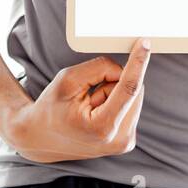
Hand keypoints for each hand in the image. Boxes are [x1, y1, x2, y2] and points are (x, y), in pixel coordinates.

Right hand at [2, 36, 151, 163]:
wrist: (41, 139)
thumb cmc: (51, 108)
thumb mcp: (68, 79)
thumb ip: (99, 68)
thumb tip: (125, 69)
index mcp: (102, 127)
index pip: (128, 89)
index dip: (138, 63)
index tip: (146, 43)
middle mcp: (118, 139)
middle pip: (134, 90)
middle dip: (114, 82)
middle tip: (88, 94)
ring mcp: (124, 143)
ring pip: (134, 97)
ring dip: (114, 93)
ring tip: (90, 107)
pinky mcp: (127, 141)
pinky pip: (130, 107)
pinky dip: (115, 103)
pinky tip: (96, 114)